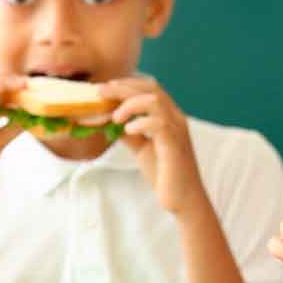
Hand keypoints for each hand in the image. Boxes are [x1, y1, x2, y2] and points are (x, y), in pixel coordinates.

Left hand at [99, 76, 204, 214]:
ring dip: (130, 104)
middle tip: (100, 92)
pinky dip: (139, 123)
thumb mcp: (142, 148)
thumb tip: (109, 122)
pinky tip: (128, 130)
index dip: (128, 84)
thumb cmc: (165, 174)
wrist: (183, 199)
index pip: (151, 88)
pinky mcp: (174, 145)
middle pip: (151, 89)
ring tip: (116, 117)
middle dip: (122, 87)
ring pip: (155, 101)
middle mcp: (176, 118)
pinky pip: (158, 123)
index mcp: (170, 116)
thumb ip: (129, 133)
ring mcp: (177, 130)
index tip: (105, 88)